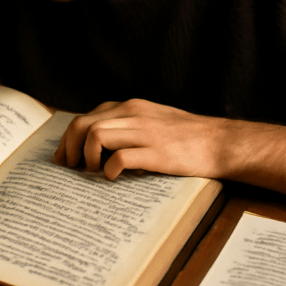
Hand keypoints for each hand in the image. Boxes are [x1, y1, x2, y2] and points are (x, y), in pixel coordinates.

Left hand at [55, 98, 285, 207]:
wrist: (221, 142)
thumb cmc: (186, 136)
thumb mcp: (152, 120)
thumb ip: (126, 125)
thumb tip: (97, 143)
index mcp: (130, 107)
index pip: (86, 117)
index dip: (69, 139)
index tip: (65, 158)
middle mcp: (133, 114)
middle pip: (83, 124)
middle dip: (70, 149)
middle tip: (70, 169)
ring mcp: (145, 132)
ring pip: (96, 135)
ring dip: (87, 158)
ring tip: (92, 173)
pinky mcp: (157, 152)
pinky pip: (121, 157)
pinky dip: (110, 169)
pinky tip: (113, 178)